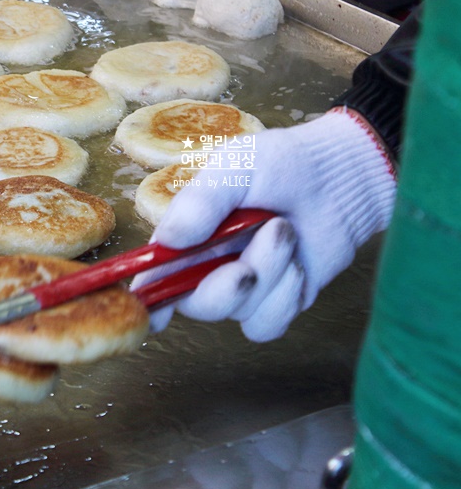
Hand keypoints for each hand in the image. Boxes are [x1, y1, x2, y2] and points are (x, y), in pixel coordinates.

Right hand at [131, 110, 396, 340]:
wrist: (340, 176)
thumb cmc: (281, 163)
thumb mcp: (234, 168)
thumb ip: (199, 202)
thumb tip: (168, 240)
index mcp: (188, 235)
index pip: (156, 273)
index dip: (148, 297)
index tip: (151, 312)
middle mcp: (209, 267)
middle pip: (195, 304)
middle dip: (223, 286)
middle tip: (251, 255)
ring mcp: (245, 288)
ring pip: (237, 311)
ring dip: (267, 274)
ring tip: (284, 233)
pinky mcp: (279, 303)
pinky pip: (267, 324)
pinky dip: (285, 297)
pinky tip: (297, 266)